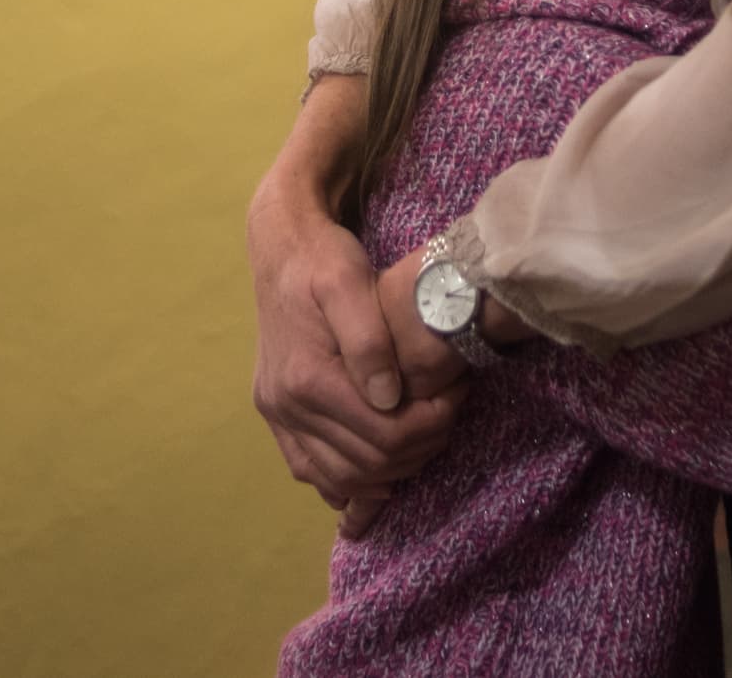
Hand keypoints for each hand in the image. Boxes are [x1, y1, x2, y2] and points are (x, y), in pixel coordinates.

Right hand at [249, 146, 462, 521]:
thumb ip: (369, 339)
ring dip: (389, 469)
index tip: (456, 393)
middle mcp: (285, 406)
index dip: (431, 424)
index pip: (384, 435)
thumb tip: (388, 399)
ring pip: (341, 479)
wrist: (282, 249)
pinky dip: (347, 481)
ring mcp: (277, 415)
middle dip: (419, 445)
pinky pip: (310, 470)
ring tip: (421, 432)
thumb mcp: (349, 280)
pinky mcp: (276, 415)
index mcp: (306, 377)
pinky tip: (377, 468)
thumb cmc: (323, 258)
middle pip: (368, 463)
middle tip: (447, 409)